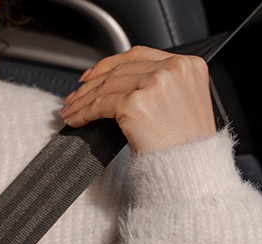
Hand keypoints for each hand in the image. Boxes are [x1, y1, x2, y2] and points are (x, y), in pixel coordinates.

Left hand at [58, 46, 216, 152]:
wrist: (190, 169)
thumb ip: (161, 85)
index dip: (109, 64)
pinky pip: (100, 105)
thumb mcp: (183, 104)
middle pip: (119, 70)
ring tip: (70, 110)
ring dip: (82, 100)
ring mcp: (154, 84)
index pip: (138, 55)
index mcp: (187, 65)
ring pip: (106, 86)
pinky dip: (84, 113)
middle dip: (91, 84)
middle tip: (74, 97)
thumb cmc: (187, 146)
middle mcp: (173, 69)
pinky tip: (77, 119)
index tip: (91, 75)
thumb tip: (120, 82)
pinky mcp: (135, 103)